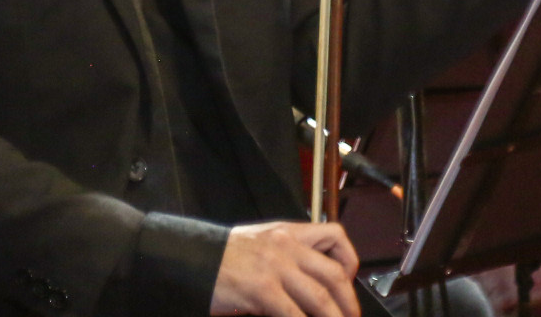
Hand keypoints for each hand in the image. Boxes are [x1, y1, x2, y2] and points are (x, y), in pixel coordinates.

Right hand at [211, 220, 359, 316]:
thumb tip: (310, 287)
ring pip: (321, 297)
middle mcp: (286, 246)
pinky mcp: (262, 289)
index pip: (334, 235)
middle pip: (334, 274)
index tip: (349, 282)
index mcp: (287, 232)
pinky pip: (295, 315)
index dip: (350, 261)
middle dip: (349, 304)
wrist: (190, 257)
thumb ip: (287, 258)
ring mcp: (275, 268)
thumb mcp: (259, 244)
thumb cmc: (221, 257)